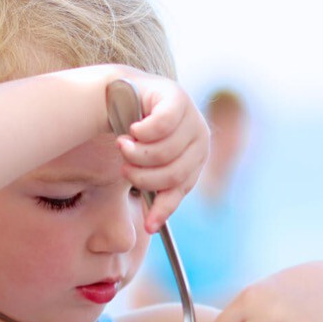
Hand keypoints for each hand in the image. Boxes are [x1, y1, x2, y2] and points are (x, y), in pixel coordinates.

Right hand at [113, 74, 208, 232]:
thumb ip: (155, 189)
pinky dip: (141, 132)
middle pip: (173, 173)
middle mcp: (200, 136)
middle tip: (124, 167)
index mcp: (197, 156)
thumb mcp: (147, 165)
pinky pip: (161, 125)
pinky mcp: (177, 97)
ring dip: (135, 153)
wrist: (121, 94)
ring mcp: (192, 115)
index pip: (182, 188)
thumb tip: (152, 227)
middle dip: (142, 176)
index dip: (164, 209)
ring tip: (122, 145)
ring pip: (164, 152)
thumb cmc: (134, 133)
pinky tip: (132, 129)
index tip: (147, 227)